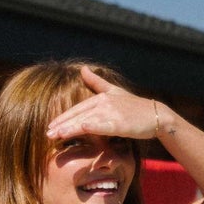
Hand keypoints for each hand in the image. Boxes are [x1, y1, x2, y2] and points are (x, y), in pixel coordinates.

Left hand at [46, 65, 161, 143]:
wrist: (156, 115)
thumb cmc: (134, 107)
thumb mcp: (114, 91)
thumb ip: (97, 82)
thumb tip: (83, 68)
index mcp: (100, 98)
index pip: (77, 110)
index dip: (62, 118)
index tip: (50, 126)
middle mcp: (104, 103)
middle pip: (78, 116)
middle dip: (61, 125)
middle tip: (46, 134)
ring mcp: (112, 113)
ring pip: (86, 121)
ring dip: (71, 128)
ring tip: (56, 135)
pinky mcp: (120, 123)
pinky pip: (103, 125)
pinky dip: (93, 126)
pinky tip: (82, 129)